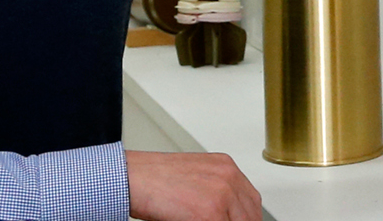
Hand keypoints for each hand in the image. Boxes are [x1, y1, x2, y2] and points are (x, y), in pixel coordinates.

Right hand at [128, 150, 261, 220]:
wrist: (132, 177)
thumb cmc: (154, 178)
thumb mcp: (196, 177)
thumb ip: (216, 192)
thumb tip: (227, 213)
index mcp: (226, 167)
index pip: (251, 202)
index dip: (246, 218)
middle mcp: (228, 178)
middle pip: (250, 215)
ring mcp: (222, 196)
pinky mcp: (210, 214)